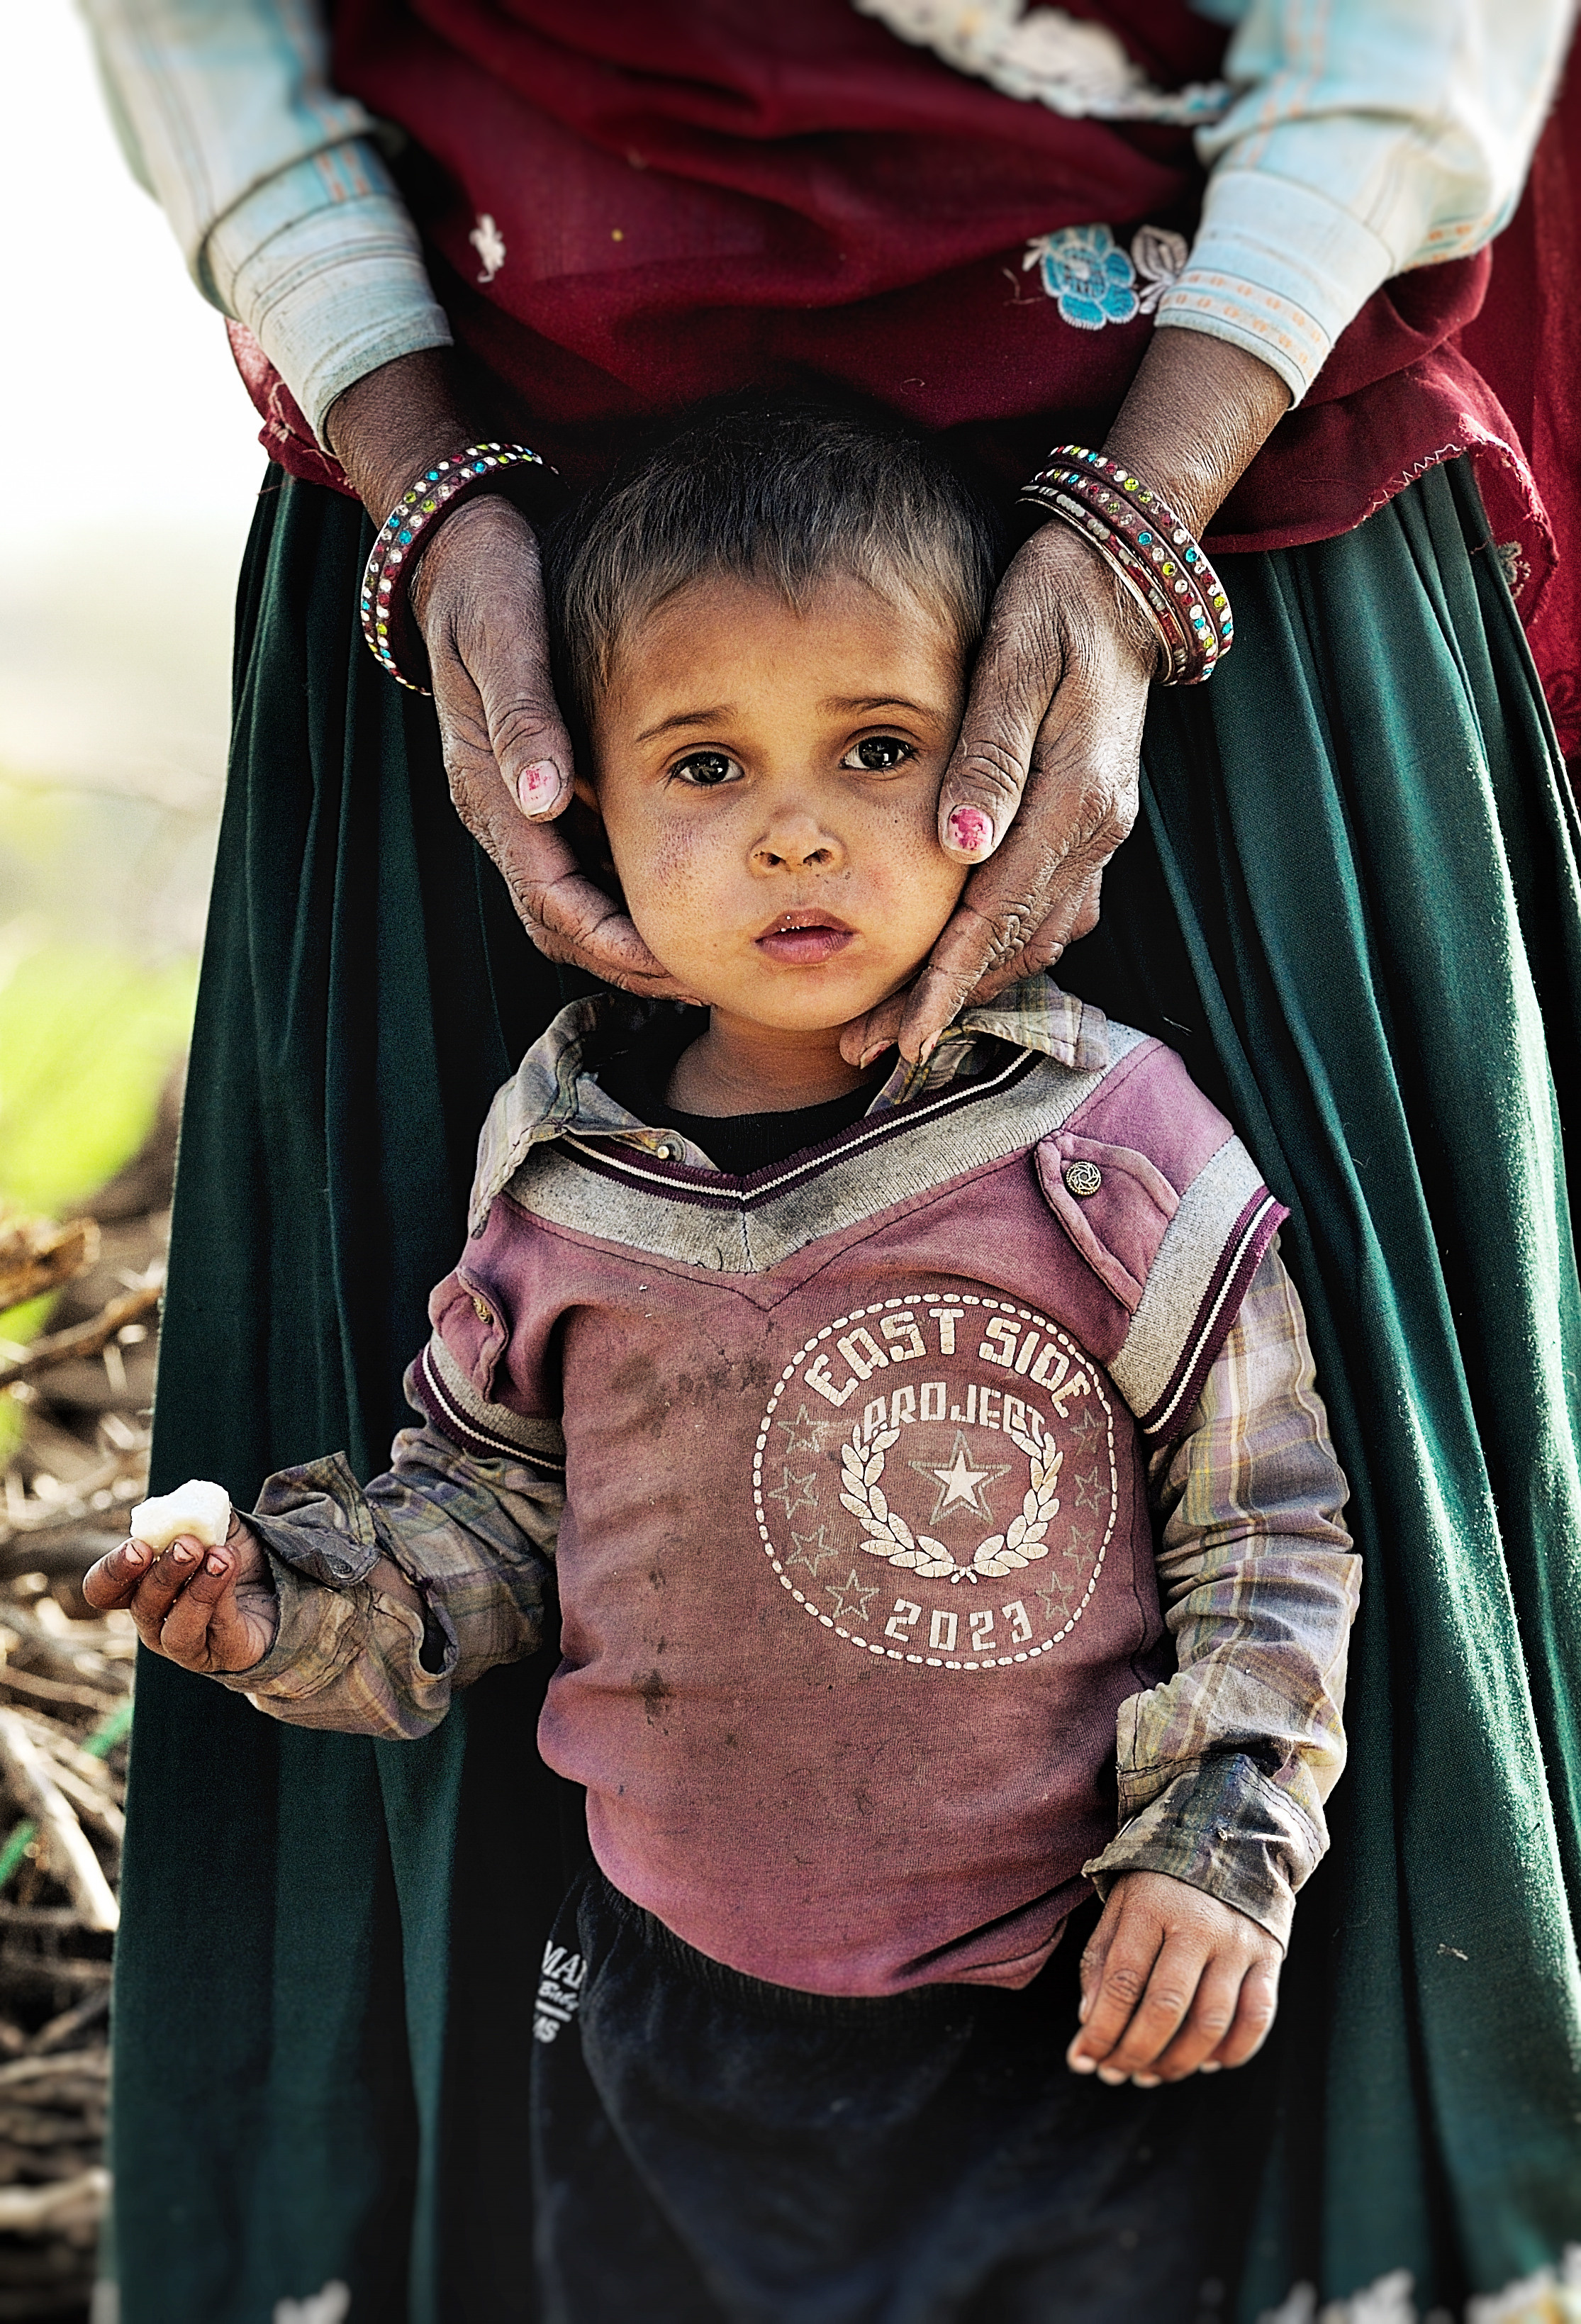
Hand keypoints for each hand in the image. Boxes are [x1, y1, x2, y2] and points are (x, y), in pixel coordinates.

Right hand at [82, 1519, 277, 1674]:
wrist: (277, 1585)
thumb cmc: (230, 1555)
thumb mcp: (215, 1526)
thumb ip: (199, 1510)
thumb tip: (192, 1501)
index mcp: (138, 1588)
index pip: (102, 1590)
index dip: (113, 1571)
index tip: (139, 1546)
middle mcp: (154, 1621)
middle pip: (142, 1606)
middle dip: (164, 1573)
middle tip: (187, 1544)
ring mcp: (185, 1645)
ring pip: (176, 1628)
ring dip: (197, 1589)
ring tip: (219, 1556)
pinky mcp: (221, 1655)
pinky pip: (214, 1630)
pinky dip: (222, 1596)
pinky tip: (231, 1566)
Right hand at [324, 353, 686, 996]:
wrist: (458, 540)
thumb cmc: (488, 578)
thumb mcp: (503, 632)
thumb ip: (524, 716)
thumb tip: (543, 800)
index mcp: (487, 789)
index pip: (551, 900)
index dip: (613, 942)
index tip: (676, 965)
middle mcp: (502, 809)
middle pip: (562, 922)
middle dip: (629, 961)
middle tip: (708, 978)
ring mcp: (519, 801)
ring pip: (573, 900)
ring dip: (632, 936)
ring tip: (707, 953)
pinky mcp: (542, 784)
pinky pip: (584, 861)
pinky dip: (631, 889)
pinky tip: (690, 887)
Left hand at [840, 334, 1290, 1068]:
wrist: (1125, 581)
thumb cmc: (1054, 606)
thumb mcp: (1014, 659)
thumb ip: (987, 756)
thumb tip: (955, 848)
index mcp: (1075, 798)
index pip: (996, 916)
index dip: (945, 985)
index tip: (900, 1039)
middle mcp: (1097, 831)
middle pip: (1012, 946)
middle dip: (942, 1005)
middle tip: (867, 1049)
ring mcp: (1102, 835)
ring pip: (1035, 939)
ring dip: (971, 988)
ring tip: (899, 1025)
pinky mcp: (1094, 828)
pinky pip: (1051, 914)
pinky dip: (1004, 951)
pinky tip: (961, 969)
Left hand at [1065, 1870, 1281, 2085]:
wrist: (1229, 1837)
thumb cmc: (1160, 1881)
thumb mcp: (1120, 1904)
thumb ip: (1101, 1960)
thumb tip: (1089, 2022)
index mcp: (1151, 1905)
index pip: (1122, 1981)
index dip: (1100, 2030)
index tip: (1080, 2060)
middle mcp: (1198, 1923)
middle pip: (1165, 2007)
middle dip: (1134, 2052)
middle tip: (1114, 2074)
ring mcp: (1237, 1941)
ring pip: (1211, 2021)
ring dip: (1177, 2061)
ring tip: (1151, 2074)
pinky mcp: (1268, 1956)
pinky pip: (1256, 2017)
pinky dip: (1232, 2051)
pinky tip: (1205, 2063)